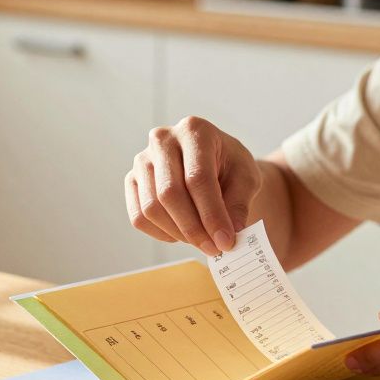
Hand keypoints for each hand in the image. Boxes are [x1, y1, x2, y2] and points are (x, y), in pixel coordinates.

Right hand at [125, 116, 261, 255]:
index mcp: (195, 131)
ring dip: (178, 233)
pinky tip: (182, 233)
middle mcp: (163, 140)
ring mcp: (142, 160)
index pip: (198, 178)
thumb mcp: (247, 180)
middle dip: (194, 228)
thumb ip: (239, 204)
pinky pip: (139, 217)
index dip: (212, 214)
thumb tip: (230, 233)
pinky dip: (162, 234)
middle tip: (214, 249)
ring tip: (202, 240)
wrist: (214, 163)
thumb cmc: (231, 168)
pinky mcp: (132, 180)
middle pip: (169, 193)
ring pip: (151, 208)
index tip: (226, 241)